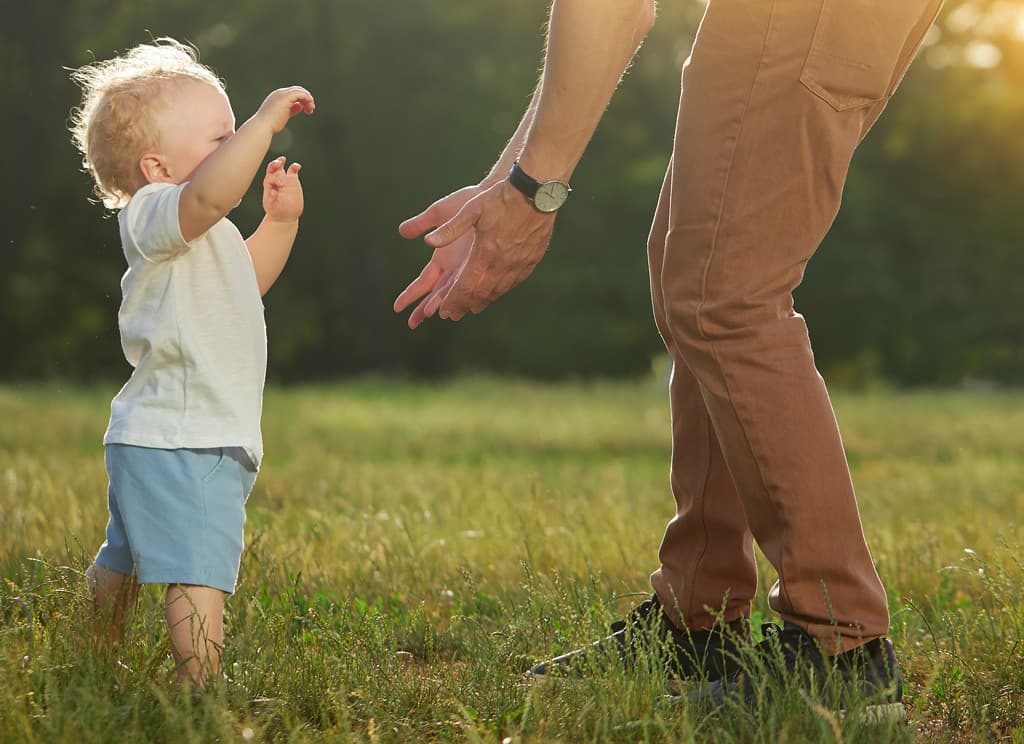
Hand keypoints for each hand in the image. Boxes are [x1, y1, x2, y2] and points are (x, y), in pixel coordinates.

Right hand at [254, 86, 314, 134]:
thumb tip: (300, 106)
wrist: (263, 126)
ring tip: (310, 109)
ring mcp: (282, 94)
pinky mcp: (286, 97)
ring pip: (300, 90)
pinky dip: (307, 99)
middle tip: (310, 110)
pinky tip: (309, 107)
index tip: (307, 111)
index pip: (293, 93)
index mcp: (277, 97)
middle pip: (297, 89)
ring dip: (308, 99)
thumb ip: (292, 110)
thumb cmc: (271, 125)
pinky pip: (301, 94)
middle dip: (306, 98)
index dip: (302, 100)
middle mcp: (279, 93)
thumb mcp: (283, 116)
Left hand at [262, 156, 302, 221]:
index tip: (280, 183)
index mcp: (269, 186)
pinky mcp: (292, 181)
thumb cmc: (276, 211)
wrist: (284, 216)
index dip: (274, 177)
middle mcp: (276, 181)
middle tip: (279, 164)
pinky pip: (293, 171)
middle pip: (273, 168)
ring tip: (282, 159)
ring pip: (281, 167)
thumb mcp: (271, 206)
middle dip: (275, 164)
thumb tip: (272, 192)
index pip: (270, 176)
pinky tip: (297, 166)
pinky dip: (295, 167)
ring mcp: (284, 180)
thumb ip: (271, 198)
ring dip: (281, 162)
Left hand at [394, 182, 555, 327]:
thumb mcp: (471, 209)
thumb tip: (428, 243)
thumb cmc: (501, 198)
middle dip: (464, 306)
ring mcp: (519, 264)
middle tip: (453, 315)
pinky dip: (500, 290)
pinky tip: (496, 291)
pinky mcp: (531, 260)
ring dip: (483, 301)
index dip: (452, 301)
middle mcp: (502, 264)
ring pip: (498, 291)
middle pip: (480, 294)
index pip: (465, 287)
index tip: (442, 312)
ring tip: (472, 308)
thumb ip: (450, 229)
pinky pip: (513, 282)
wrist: (537, 192)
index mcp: (485, 253)